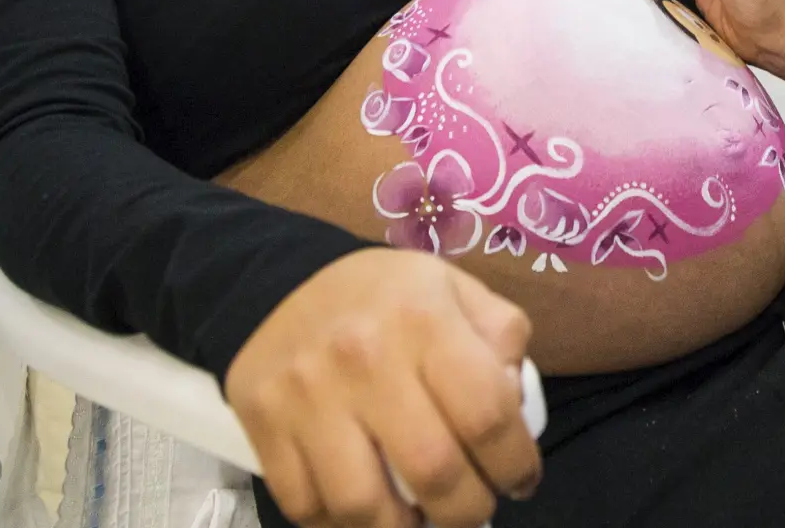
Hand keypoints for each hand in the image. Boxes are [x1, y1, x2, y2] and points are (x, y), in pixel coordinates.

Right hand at [225, 249, 540, 527]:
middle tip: (474, 509)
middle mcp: (365, 359)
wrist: (283, 281)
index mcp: (425, 319)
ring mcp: (308, 397)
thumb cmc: (388, 298)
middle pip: (432, 470)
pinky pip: (305, 505)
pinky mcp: (263, 425)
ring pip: (363, 504)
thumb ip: (501, 340)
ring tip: (420, 518)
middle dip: (467, 510)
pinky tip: (369, 510)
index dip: (514, 463)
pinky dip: (340, 525)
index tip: (520, 481)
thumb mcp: (457, 289)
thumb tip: (516, 409)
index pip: (487, 415)